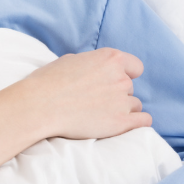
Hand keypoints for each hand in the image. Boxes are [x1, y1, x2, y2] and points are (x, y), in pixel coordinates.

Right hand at [25, 47, 151, 139]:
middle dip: (116, 94)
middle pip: (129, 88)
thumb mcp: (70, 60)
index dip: (126, 74)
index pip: (135, 66)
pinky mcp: (122, 122)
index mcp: (110, 59)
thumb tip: (96, 70)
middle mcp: (121, 78)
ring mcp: (122, 101)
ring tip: (99, 114)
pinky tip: (121, 124)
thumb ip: (91, 64)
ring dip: (122, 109)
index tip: (114, 81)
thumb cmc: (48, 82)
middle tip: (95, 100)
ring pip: (134, 105)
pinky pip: (144, 121)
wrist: (40, 105)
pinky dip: (135, 123)